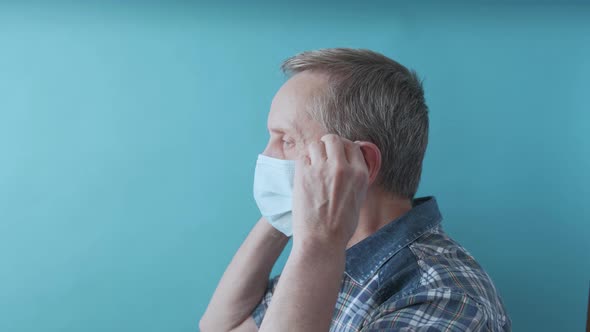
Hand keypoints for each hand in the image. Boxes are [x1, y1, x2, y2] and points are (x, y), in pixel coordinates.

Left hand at [292, 134, 369, 250]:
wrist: (322, 241)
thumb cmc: (341, 226)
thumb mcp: (359, 199)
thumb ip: (355, 178)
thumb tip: (350, 163)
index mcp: (360, 174)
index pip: (353, 145)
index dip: (343, 148)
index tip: (337, 154)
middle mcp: (342, 168)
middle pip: (333, 139)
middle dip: (327, 144)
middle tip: (323, 155)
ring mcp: (322, 169)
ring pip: (316, 144)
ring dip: (313, 152)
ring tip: (312, 165)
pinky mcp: (304, 174)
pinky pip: (302, 157)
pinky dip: (303, 163)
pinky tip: (304, 174)